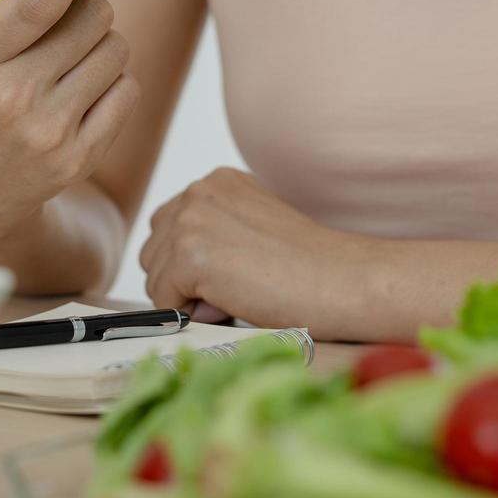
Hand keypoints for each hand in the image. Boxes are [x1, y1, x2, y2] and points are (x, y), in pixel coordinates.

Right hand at [0, 0, 140, 240]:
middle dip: (89, 6)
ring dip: (103, 44)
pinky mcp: (80, 156)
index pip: (35, 1)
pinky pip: (127, 90)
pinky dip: (114, 83)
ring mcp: (48, 131)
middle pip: (92, 17)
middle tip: (67, 16)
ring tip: (70, 56)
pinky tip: (82, 92)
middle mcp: (11, 98)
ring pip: (116, 51)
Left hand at [140, 168, 370, 335]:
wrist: (345, 282)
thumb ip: (213, 234)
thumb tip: (170, 275)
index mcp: (215, 181)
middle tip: (238, 288)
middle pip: (153, 252)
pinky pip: (163, 300)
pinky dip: (191, 315)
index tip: (237, 273)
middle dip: (184, 281)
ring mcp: (192, 219)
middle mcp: (198, 190)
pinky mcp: (191, 254)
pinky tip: (234, 303)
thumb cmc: (309, 268)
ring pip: (154, 277)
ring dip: (188, 298)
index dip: (194, 266)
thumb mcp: (252, 231)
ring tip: (239, 293)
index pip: (168, 230)